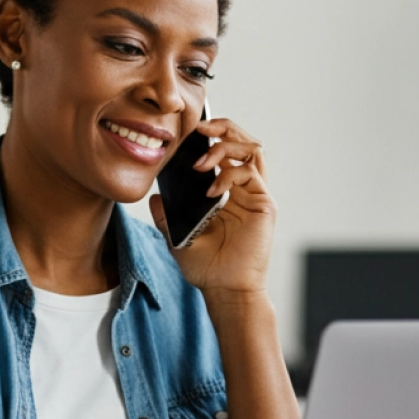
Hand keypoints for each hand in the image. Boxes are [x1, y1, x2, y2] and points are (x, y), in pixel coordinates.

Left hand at [149, 117, 275, 296]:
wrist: (224, 291)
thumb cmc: (206, 268)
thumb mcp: (176, 237)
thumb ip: (166, 216)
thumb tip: (155, 197)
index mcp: (227, 193)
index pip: (226, 151)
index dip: (212, 136)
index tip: (189, 132)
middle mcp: (245, 190)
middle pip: (243, 141)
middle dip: (224, 127)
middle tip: (201, 127)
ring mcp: (256, 195)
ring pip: (251, 150)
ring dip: (226, 145)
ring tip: (202, 160)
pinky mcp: (264, 205)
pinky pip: (250, 174)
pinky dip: (229, 174)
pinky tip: (211, 191)